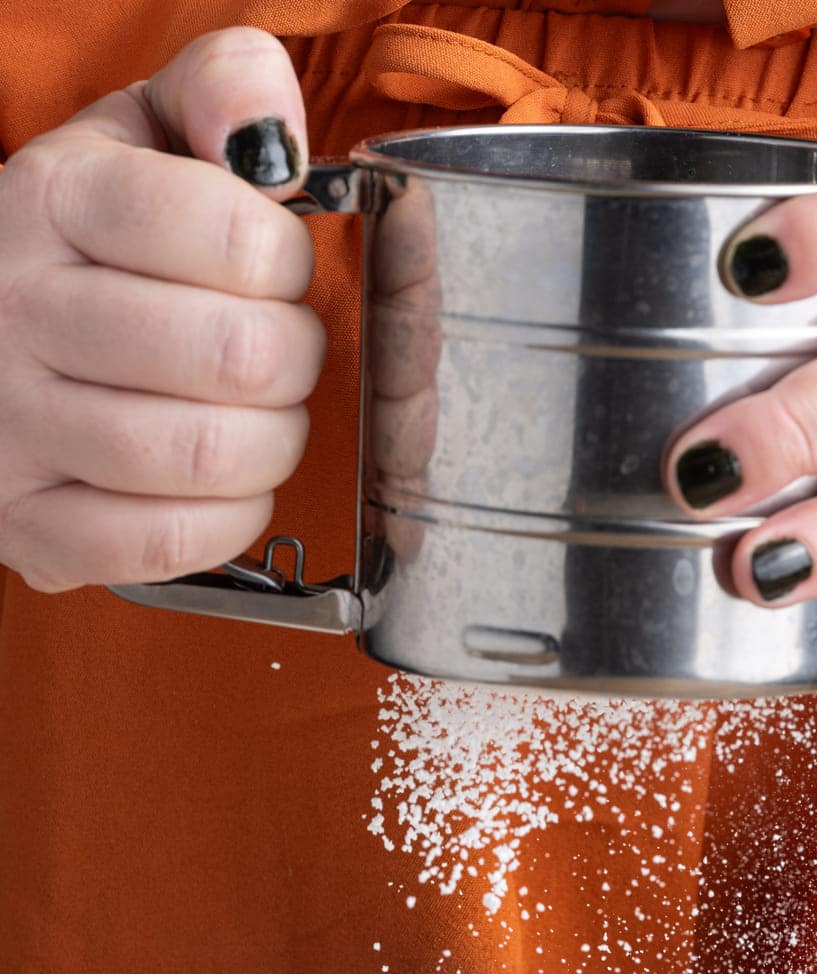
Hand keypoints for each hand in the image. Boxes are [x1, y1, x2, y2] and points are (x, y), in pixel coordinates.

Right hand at [0, 28, 324, 591]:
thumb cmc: (88, 246)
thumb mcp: (139, 137)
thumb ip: (217, 92)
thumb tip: (270, 121)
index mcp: (54, 201)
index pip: (228, 233)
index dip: (285, 261)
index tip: (273, 268)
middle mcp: (18, 311)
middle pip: (234, 355)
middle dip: (293, 359)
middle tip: (278, 354)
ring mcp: (14, 427)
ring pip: (205, 456)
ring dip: (271, 444)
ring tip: (258, 418)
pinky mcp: (30, 525)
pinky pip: (165, 542)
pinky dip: (227, 519)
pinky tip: (224, 484)